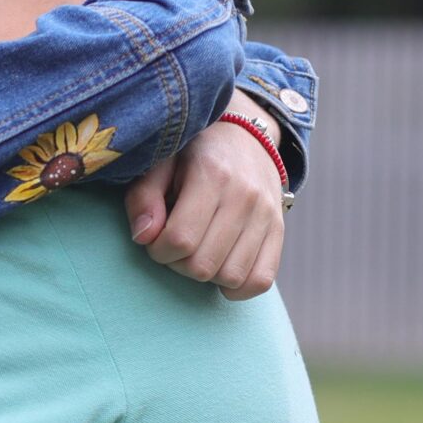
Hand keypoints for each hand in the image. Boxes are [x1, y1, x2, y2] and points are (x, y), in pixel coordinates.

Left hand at [124, 91, 285, 298]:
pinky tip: (221, 271)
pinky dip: (238, 287)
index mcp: (212, 175)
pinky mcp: (279, 229)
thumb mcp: (160, 162)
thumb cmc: (191, 153)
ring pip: (231, 276)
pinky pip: (262, 279)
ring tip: (198, 252)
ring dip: (206, 275)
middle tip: (174, 246)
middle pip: (203, 264)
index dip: (158, 250)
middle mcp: (244, 196)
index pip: (180, 239)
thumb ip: (143, 196)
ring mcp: (266, 214)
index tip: (155, 239)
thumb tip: (144, 237)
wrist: (243, 135)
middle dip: (178, 264)